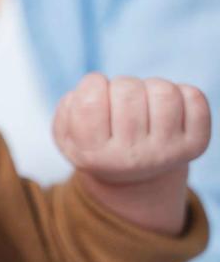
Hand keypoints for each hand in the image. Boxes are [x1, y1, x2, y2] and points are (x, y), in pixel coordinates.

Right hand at [53, 73, 210, 232]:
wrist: (134, 177)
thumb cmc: (97, 144)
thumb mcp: (67, 136)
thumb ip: (66, 110)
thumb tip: (93, 88)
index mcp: (94, 155)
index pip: (89, 102)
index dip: (91, 84)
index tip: (95, 93)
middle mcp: (131, 157)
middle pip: (127, 91)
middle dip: (121, 85)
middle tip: (119, 101)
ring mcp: (166, 151)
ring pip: (163, 91)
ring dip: (150, 87)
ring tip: (144, 102)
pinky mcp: (195, 144)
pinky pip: (194, 97)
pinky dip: (181, 92)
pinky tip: (166, 109)